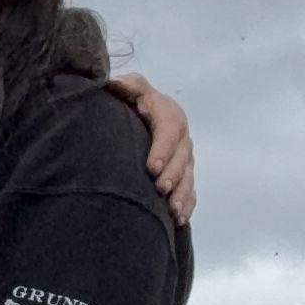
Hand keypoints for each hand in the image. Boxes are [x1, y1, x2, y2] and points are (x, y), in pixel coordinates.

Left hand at [103, 71, 195, 224]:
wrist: (144, 114)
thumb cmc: (134, 101)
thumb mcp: (131, 88)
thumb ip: (127, 86)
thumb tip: (114, 84)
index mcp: (170, 116)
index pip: (170, 132)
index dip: (163, 150)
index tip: (151, 167)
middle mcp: (182, 138)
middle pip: (182, 159)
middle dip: (173, 175)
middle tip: (160, 189)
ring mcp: (185, 159)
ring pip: (188, 178)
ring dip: (181, 195)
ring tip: (172, 210)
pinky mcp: (185, 176)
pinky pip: (190, 193)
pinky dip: (186, 206)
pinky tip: (178, 221)